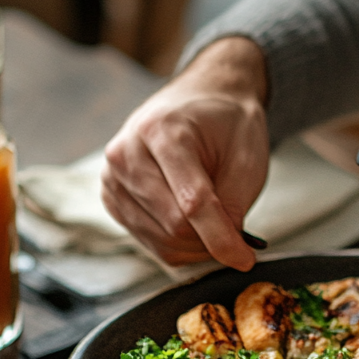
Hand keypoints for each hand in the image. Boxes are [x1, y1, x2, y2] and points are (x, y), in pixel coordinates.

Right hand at [101, 37, 269, 269]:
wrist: (200, 99)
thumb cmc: (225, 123)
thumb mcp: (246, 156)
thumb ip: (234, 203)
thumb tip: (226, 249)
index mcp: (163, 131)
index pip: (192, 202)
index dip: (221, 237)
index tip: (245, 260)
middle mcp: (128, 153)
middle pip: (174, 226)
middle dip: (212, 240)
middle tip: (238, 232)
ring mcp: (113, 177)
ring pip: (162, 240)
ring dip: (197, 245)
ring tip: (217, 219)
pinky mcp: (112, 198)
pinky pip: (151, 242)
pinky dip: (179, 245)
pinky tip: (196, 225)